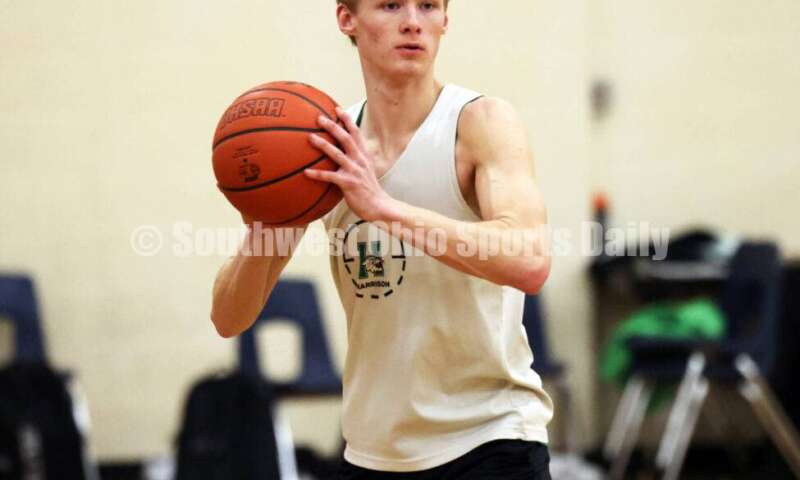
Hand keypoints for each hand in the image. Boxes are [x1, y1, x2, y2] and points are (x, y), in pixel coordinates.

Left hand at [305, 108, 395, 222]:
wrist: (379, 206)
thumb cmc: (369, 190)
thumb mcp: (366, 170)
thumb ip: (356, 160)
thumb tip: (342, 153)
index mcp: (364, 155)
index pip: (356, 133)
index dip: (347, 120)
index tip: (337, 108)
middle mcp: (360, 160)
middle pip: (346, 138)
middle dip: (333, 126)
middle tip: (319, 118)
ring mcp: (354, 171)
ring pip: (337, 154)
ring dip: (323, 145)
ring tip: (310, 138)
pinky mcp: (348, 183)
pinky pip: (330, 177)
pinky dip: (317, 174)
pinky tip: (306, 172)